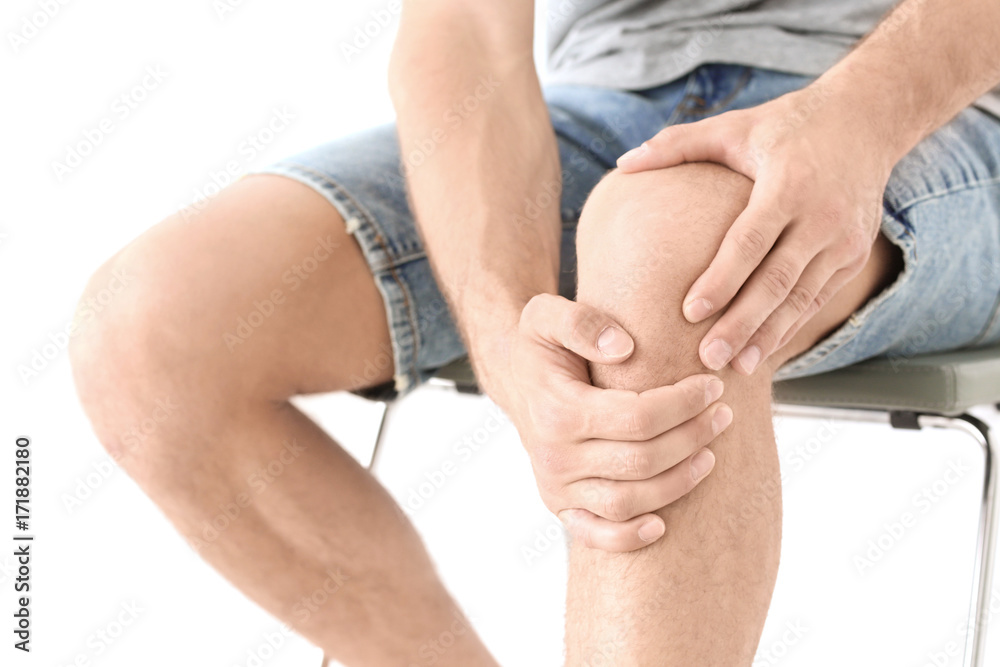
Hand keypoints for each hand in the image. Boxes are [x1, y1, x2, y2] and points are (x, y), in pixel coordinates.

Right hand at [502, 293, 731, 551]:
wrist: (514, 378)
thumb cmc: (542, 344)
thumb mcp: (548, 314)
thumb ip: (581, 322)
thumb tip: (623, 346)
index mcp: (557, 410)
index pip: (638, 416)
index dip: (683, 404)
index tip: (713, 386)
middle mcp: (554, 456)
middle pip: (641, 460)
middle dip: (692, 437)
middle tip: (723, 414)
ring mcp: (555, 486)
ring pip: (627, 501)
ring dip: (677, 483)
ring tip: (710, 455)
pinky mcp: (559, 505)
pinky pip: (595, 534)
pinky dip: (629, 537)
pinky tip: (662, 525)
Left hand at [617, 82, 892, 373]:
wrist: (866, 120)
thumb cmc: (786, 124)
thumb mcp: (734, 126)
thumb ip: (677, 145)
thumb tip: (622, 163)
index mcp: (789, 183)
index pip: (750, 241)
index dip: (721, 279)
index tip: (689, 312)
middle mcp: (822, 215)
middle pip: (777, 280)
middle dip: (741, 323)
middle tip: (707, 358)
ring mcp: (843, 239)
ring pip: (801, 298)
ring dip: (767, 336)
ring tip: (734, 367)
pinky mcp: (854, 255)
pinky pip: (817, 299)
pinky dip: (789, 327)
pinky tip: (762, 350)